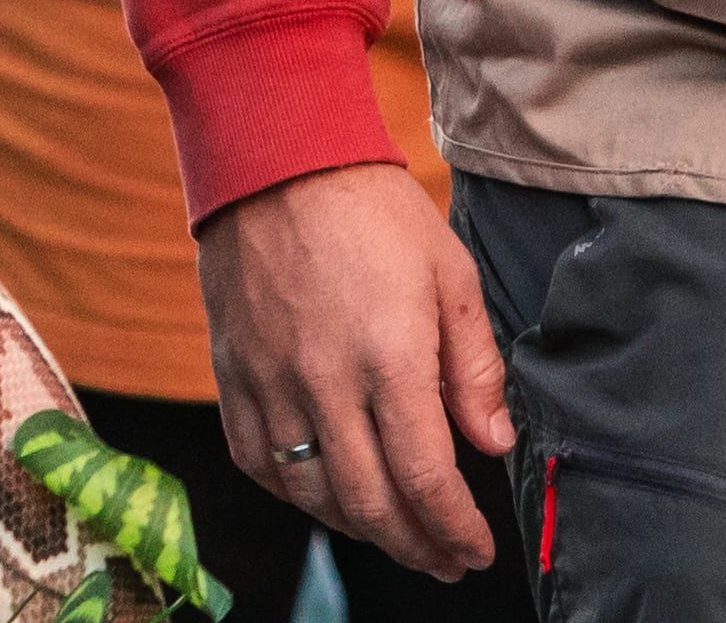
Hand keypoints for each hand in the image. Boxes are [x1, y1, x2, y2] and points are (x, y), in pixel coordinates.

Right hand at [201, 163, 518, 580]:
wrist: (277, 164)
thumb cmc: (373, 212)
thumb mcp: (450, 273)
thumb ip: (474, 366)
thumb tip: (493, 443)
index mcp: (389, 357)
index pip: (427, 478)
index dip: (455, 529)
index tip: (474, 550)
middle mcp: (325, 385)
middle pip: (371, 504)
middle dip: (415, 547)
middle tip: (445, 560)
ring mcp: (270, 387)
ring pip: (313, 497)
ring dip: (362, 530)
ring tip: (398, 534)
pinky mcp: (232, 381)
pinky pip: (262, 467)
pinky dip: (300, 497)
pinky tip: (329, 499)